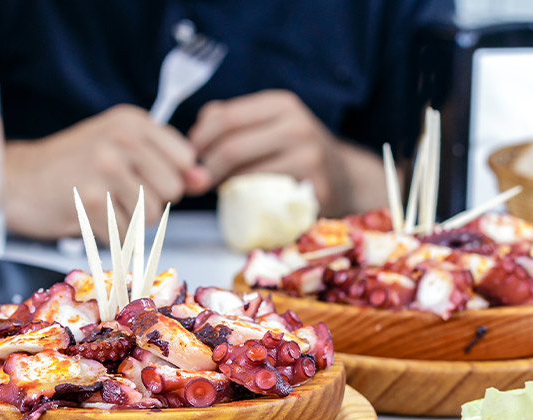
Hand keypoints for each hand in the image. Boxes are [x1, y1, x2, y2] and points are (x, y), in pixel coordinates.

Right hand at [4, 105, 206, 240]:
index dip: (168, 178)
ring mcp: (106, 167)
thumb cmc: (66, 168)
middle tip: (114, 196)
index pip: (184, 158)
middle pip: (171, 189)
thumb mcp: (116, 150)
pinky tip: (88, 218)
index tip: (140, 180)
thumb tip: (203, 180)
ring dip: (128, 221)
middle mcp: (121, 138)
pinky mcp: (92, 199)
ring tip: (99, 206)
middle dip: (149, 202)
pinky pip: (125, 233)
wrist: (14, 182)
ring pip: (150, 214)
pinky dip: (109, 235)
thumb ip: (162, 163)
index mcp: (131, 121)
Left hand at [187, 90, 382, 214]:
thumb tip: (193, 136)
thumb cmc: (292, 153)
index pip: (223, 118)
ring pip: (244, 176)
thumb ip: (229, 123)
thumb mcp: (267, 125)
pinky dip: (246, 202)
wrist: (343, 178)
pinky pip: (264, 198)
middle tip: (198, 183)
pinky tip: (244, 201)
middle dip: (205, 170)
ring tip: (224, 189)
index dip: (197, 141)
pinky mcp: (313, 188)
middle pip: (230, 148)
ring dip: (225, 188)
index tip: (189, 157)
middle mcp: (297, 125)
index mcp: (280, 104)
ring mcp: (309, 156)